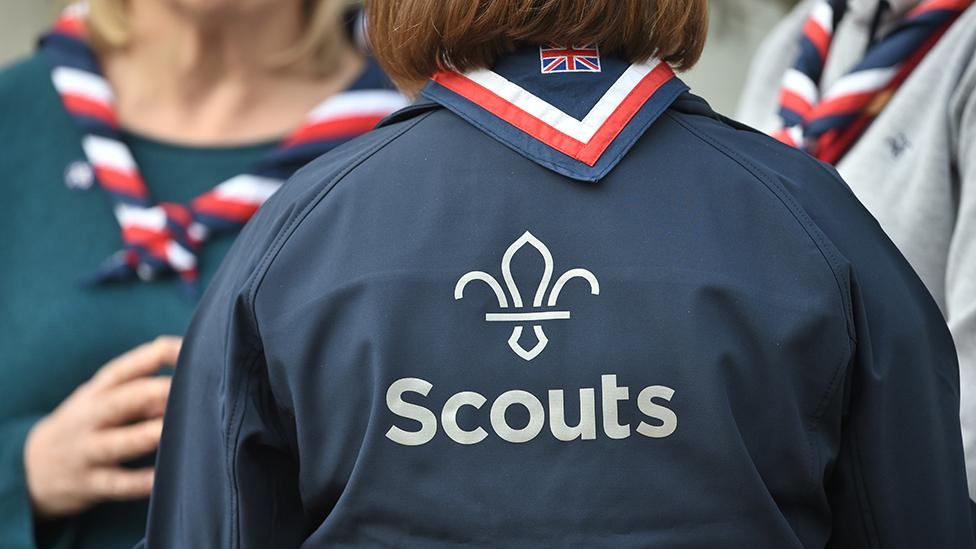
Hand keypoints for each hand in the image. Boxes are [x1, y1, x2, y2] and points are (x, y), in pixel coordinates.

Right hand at [23, 336, 181, 520]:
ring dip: (145, 436)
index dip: (153, 356)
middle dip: (151, 393)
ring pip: (116, 443)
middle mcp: (88, 418)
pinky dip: (138, 483)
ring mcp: (85, 451)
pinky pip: (116, 484)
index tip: (184, 348)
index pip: (122, 369)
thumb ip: (140, 394)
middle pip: (119, 402)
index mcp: (95, 392)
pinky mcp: (88, 484)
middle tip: (186, 386)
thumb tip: (180, 392)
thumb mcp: (102, 402)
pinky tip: (160, 479)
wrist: (31, 468)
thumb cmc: (87, 424)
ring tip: (172, 430)